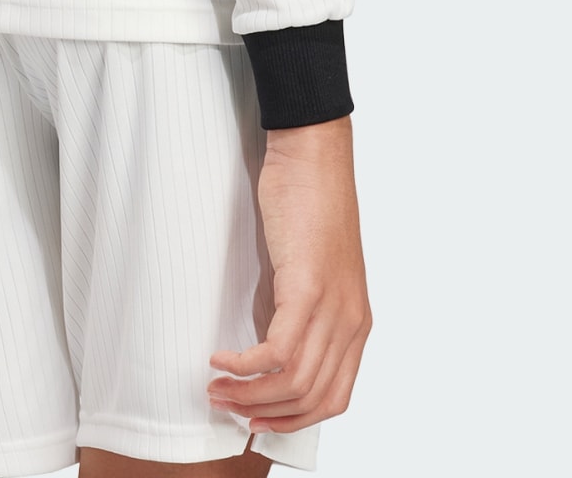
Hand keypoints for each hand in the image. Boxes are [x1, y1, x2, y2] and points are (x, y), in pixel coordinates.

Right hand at [207, 115, 370, 435]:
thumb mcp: (308, 269)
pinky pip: (278, 351)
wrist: (312, 154)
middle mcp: (351, 323)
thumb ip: (296, 309)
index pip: (334, 397)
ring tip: (215, 387)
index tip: (257, 417)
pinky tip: (222, 359)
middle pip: (314, 400)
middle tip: (226, 406)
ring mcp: (333, 308)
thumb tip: (269, 345)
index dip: (294, 418)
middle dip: (266, 414)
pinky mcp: (307, 289)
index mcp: (356, 322)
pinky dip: (246, 366)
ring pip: (295, 383)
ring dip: (249, 395)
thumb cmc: (307, 200)